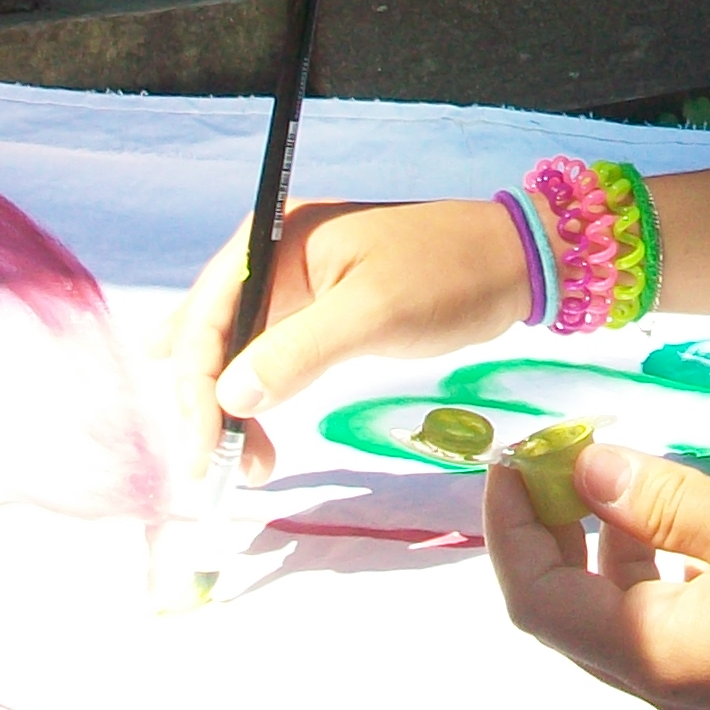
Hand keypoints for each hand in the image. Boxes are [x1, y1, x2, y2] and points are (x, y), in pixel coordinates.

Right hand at [173, 197, 529, 477]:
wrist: (515, 261)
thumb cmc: (448, 274)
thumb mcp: (374, 313)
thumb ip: (298, 352)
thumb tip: (228, 398)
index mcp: (274, 239)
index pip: (207, 317)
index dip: (195, 387)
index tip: (203, 451)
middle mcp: (272, 257)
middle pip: (212, 335)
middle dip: (205, 404)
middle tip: (216, 470)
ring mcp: (293, 285)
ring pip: (236, 351)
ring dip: (228, 407)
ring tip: (245, 461)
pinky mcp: (317, 311)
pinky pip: (267, 355)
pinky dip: (255, 396)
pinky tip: (233, 424)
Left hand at [484, 441, 709, 709]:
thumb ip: (663, 500)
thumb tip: (586, 471)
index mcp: (657, 655)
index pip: (537, 602)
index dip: (510, 530)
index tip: (515, 458)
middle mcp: (669, 689)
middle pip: (569, 616)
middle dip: (548, 535)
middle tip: (557, 457)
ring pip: (619, 620)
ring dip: (599, 548)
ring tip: (613, 473)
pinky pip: (666, 626)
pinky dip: (649, 569)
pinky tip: (679, 520)